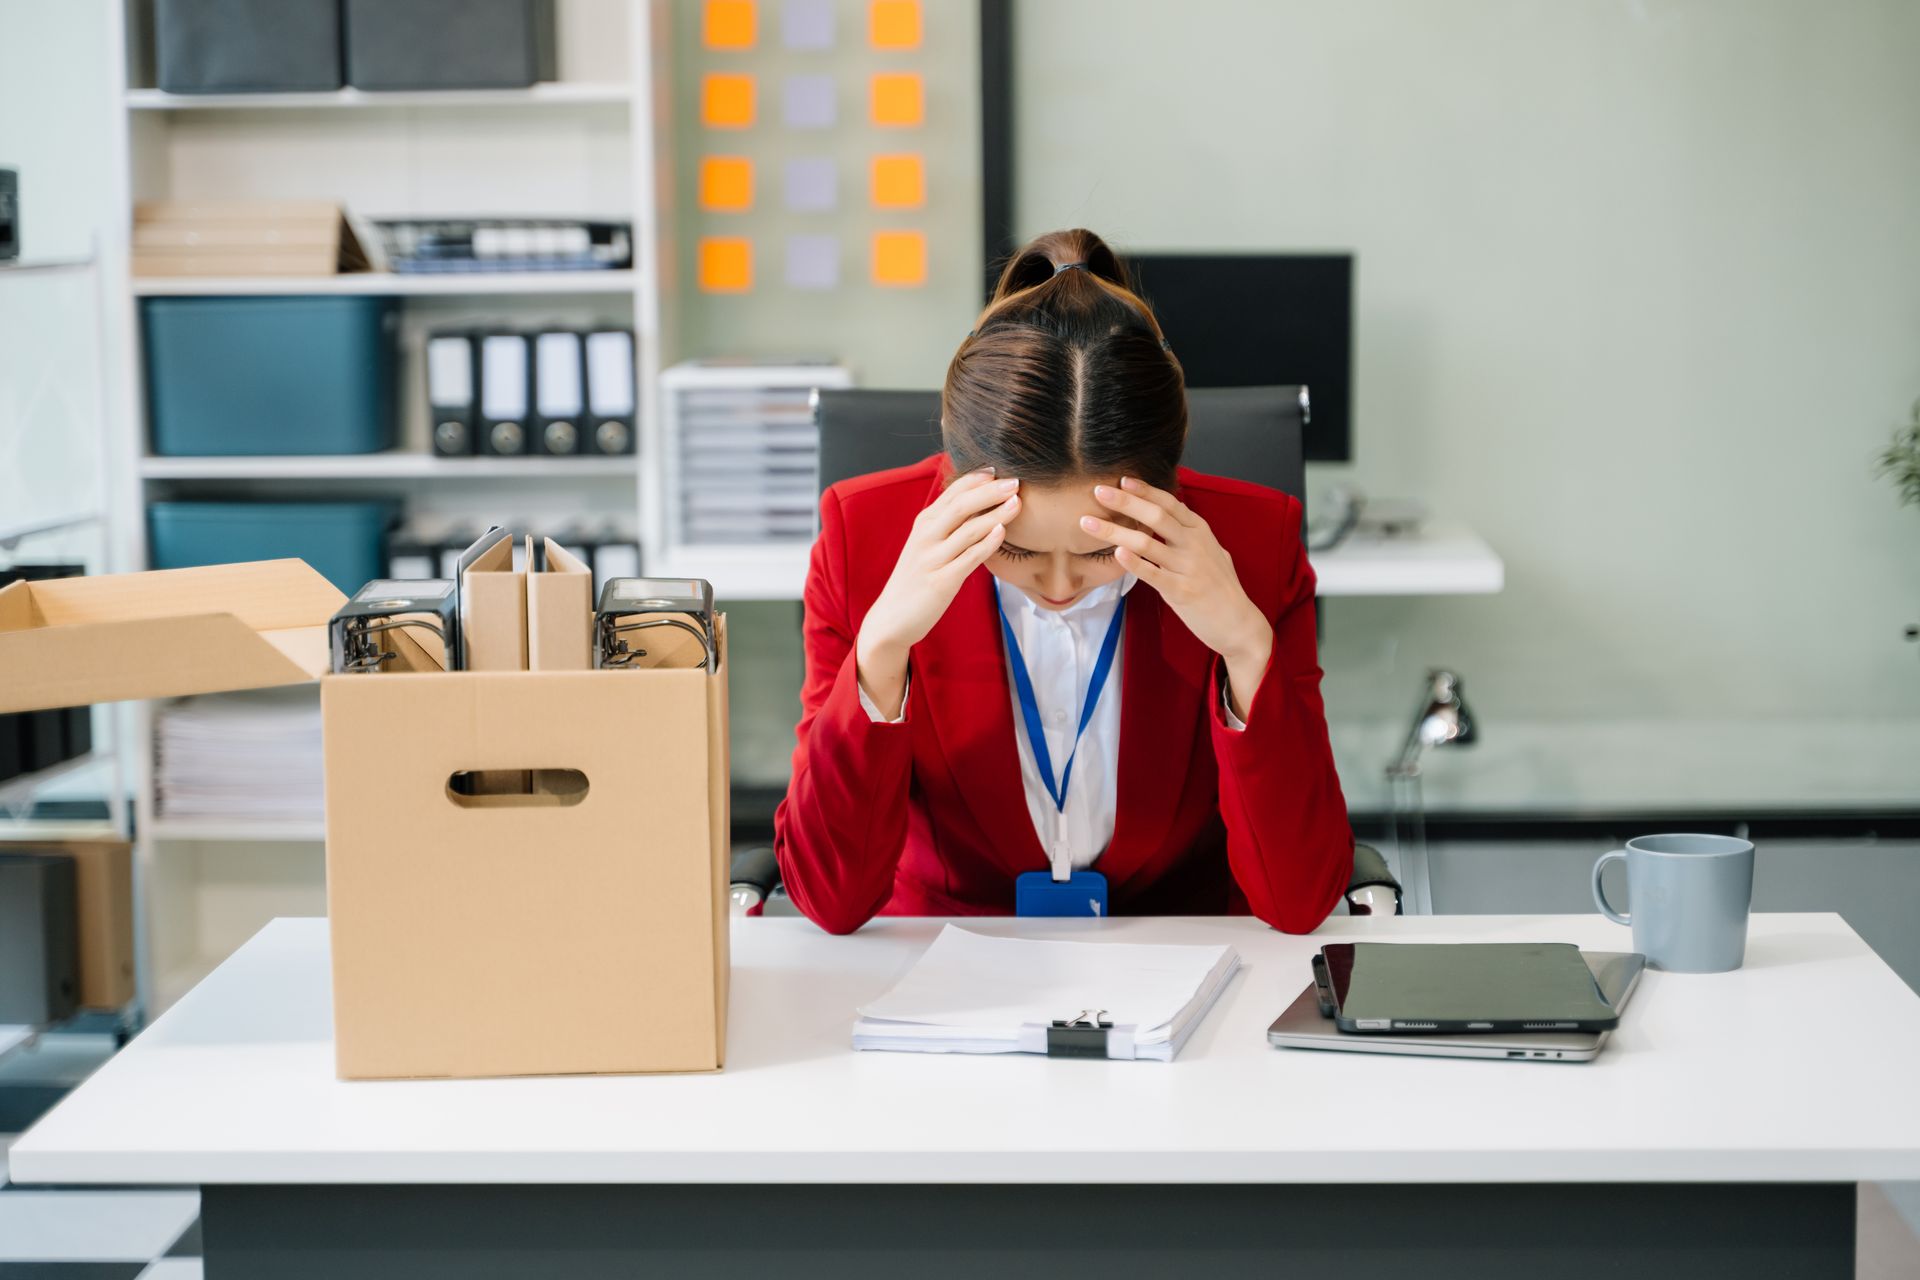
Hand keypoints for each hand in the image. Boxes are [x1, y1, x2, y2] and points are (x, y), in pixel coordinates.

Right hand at [855, 468, 1019, 713]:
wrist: (892, 618)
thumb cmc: (916, 580)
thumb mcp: (927, 546)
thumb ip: (947, 526)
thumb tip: (977, 505)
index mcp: (924, 524)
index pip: (952, 492)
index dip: (976, 479)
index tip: (999, 470)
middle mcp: (926, 536)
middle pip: (961, 505)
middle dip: (990, 491)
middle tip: (1015, 481)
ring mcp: (932, 558)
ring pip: (968, 529)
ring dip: (995, 514)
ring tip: (1017, 502)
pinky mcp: (941, 581)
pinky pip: (968, 558)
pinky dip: (986, 543)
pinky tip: (1002, 532)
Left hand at [1082, 476, 1274, 719]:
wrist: (1239, 623)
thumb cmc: (1221, 588)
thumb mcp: (1212, 552)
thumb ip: (1192, 534)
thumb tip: (1174, 515)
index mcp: (1200, 531)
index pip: (1170, 503)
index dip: (1145, 490)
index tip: (1122, 479)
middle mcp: (1195, 545)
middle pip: (1156, 516)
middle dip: (1125, 501)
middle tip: (1099, 490)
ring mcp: (1188, 568)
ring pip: (1146, 543)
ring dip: (1114, 530)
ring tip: (1088, 523)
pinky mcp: (1181, 592)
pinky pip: (1152, 574)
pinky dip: (1133, 563)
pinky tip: (1115, 553)